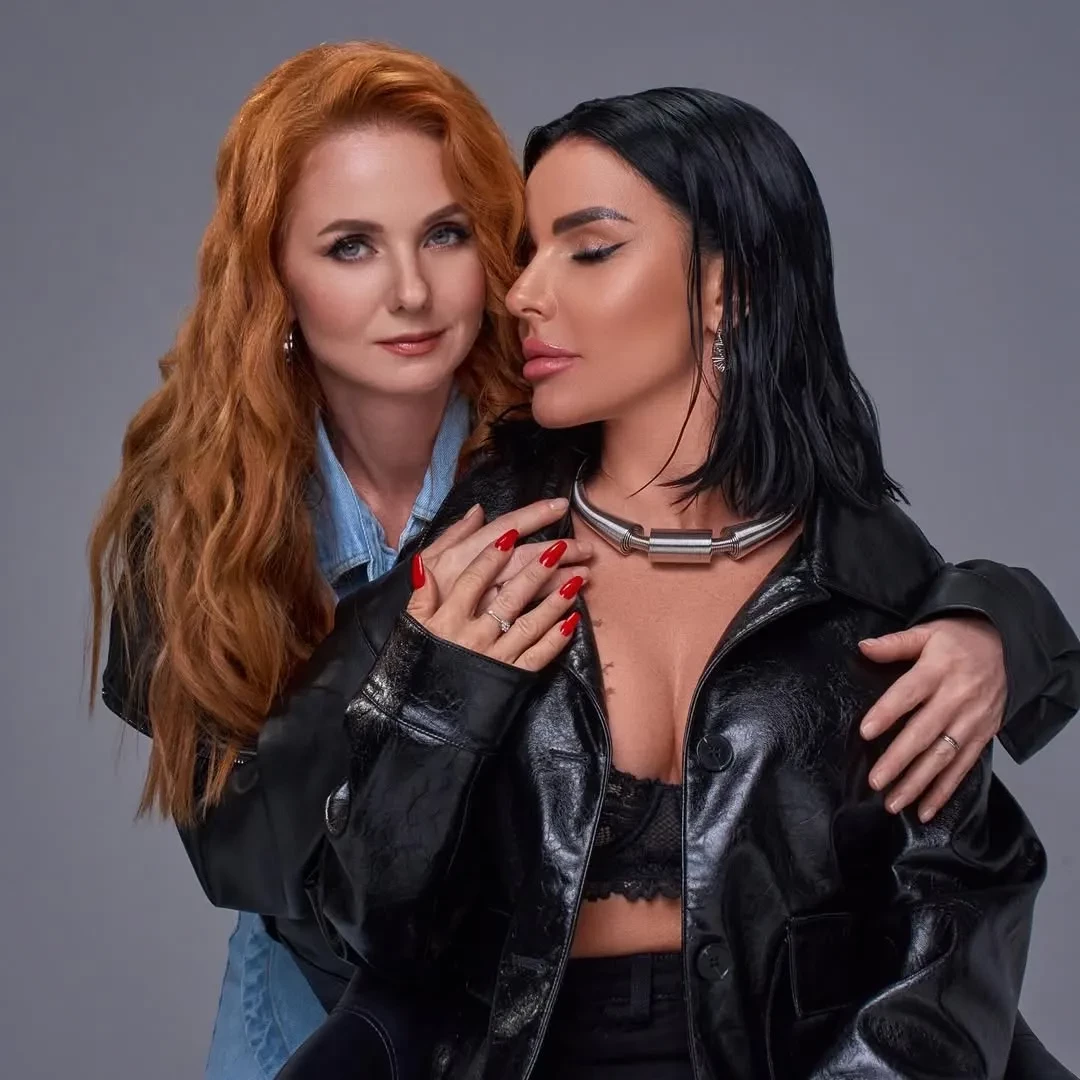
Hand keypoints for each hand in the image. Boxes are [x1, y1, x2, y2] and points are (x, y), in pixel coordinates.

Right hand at [407, 499, 588, 670]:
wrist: (424, 721)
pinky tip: (573, 620)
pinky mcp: (511, 678)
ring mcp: (495, 657)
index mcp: (448, 620)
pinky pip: (538, 656)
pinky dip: (557, 639)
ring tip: (577, 579)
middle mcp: (474, 636)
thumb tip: (423, 565)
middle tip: (559, 549)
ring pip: (530, 623)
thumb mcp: (411, 629)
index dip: (492, 557)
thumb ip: (420, 596)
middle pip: (509, 597)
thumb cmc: (418, 668)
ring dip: (555, 600)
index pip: (474, 580)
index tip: (512, 534)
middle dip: (536, 571)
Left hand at [857, 618, 1005, 821]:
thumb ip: (896, 643)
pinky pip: (962, 768)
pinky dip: (944, 791)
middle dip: (899, 760)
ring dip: (918, 783)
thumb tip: (864, 647)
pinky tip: (925, 810)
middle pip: (924, 733)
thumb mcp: (928, 632)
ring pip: (942, 757)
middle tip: (876, 781)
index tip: (866, 732)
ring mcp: (971, 722)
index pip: (909, 693)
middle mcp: (957, 699)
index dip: (887, 712)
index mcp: (938, 670)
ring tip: (894, 802)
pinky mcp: (982, 737)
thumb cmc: (959, 641)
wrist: (1008, 649)